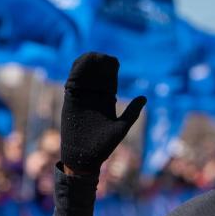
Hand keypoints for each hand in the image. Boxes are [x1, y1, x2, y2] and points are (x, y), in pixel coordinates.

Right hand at [60, 52, 145, 174]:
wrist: (84, 159)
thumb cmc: (104, 147)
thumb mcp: (121, 127)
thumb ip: (131, 112)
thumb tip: (144, 98)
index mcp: (107, 102)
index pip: (109, 81)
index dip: (110, 70)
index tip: (114, 61)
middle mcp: (94, 99)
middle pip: (96, 76)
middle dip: (99, 65)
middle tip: (104, 57)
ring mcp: (81, 99)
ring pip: (83, 77)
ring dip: (86, 66)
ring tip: (92, 57)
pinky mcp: (70, 102)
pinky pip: (71, 84)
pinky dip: (74, 73)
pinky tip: (79, 65)